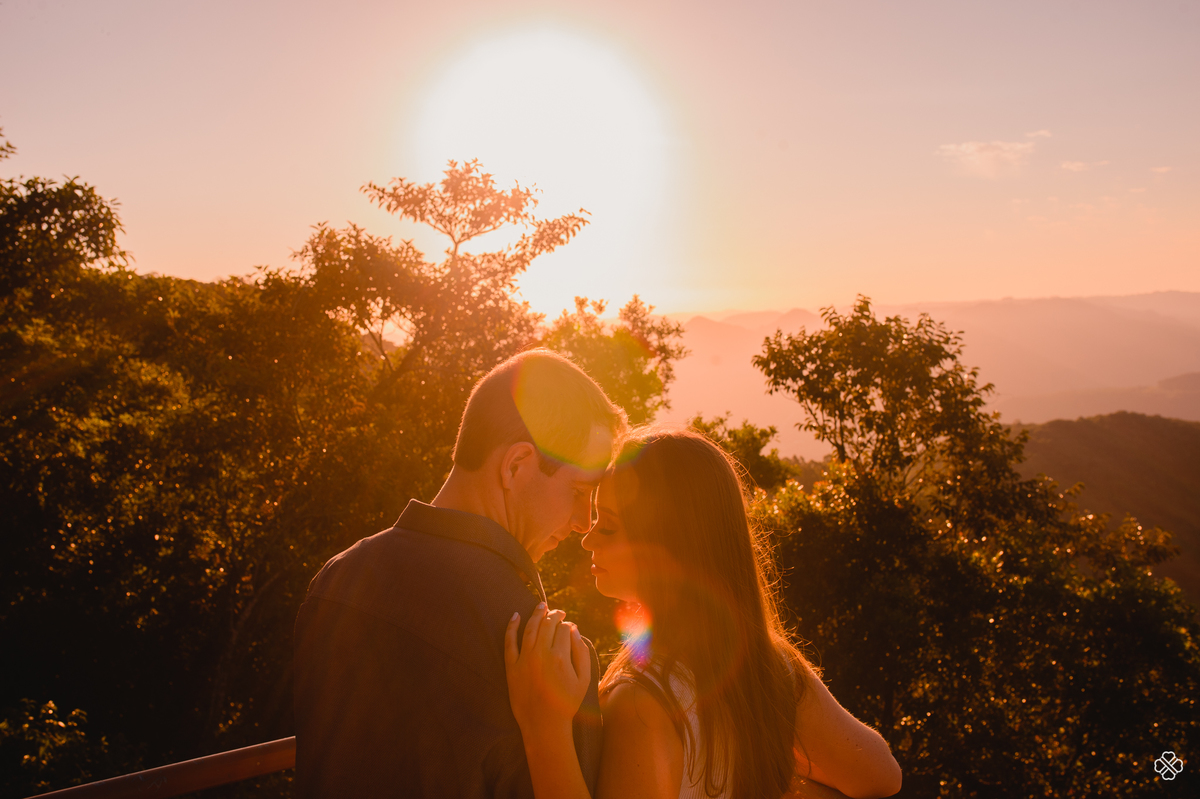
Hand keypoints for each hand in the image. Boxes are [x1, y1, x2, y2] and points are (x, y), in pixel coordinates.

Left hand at [504, 603, 590, 738]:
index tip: (568, 626)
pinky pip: (509, 642)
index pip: (563, 629)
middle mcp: (541, 654)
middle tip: (557, 612)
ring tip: (540, 606)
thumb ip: (581, 651)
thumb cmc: (567, 702)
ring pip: (529, 629)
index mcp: (560, 657)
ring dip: (535, 615)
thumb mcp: (584, 679)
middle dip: (553, 615)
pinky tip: (515, 616)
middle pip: (547, 625)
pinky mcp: (511, 668)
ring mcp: (524, 660)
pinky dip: (511, 627)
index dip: (567, 624)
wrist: (544, 725)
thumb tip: (573, 629)